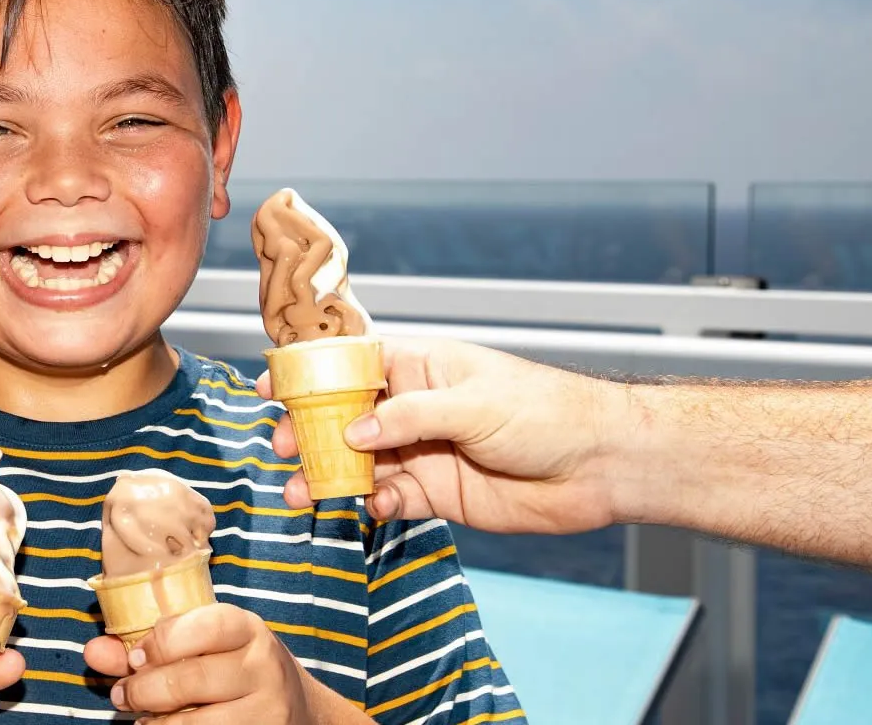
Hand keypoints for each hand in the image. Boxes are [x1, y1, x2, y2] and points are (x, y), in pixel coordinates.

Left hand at [86, 604, 318, 722]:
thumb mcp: (203, 646)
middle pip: (192, 678)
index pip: (207, 626)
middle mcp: (263, 666)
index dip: (163, 641)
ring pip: (199, 723)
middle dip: (145, 689)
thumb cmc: (234, 668)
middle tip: (123, 695)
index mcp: (247, 629)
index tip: (135, 658)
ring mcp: (267, 709)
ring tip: (143, 720)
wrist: (297, 709)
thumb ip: (148, 647)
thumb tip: (93, 653)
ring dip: (158, 723)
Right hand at [261, 336, 624, 533]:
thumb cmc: (546, 413)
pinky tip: (373, 507)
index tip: (273, 389)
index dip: (312, 376)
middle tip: (284, 448)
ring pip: (362, 463)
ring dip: (331, 476)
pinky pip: (392, 498)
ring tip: (301, 491)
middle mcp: (417, 408)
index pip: (356, 365)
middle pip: (347, 417)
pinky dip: (374, 504)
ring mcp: (424, 451)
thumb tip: (354, 430)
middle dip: (312, 432)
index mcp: (423, 367)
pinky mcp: (438, 492)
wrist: (598, 465)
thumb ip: (409, 416)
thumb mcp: (472, 403)